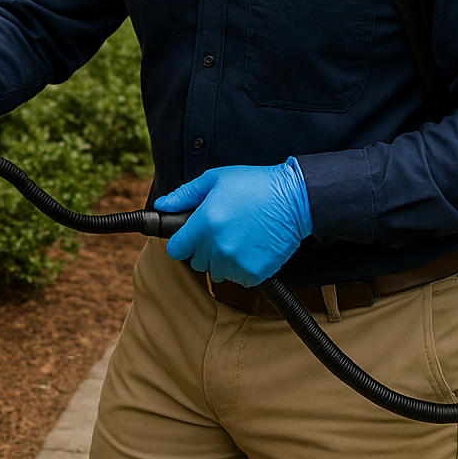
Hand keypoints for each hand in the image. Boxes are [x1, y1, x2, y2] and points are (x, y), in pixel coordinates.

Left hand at [156, 158, 312, 286]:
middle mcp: (217, 247)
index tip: (192, 236)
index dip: (183, 241)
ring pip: (217, 272)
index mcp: (204, 224)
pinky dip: (243, 267)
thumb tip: (162, 205)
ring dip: (223, 259)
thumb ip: (185, 195)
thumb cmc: (255, 185)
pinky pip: (238, 279)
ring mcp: (236, 263)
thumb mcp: (216, 179)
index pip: (176, 249)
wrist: (295, 199)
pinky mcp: (254, 273)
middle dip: (204, 248)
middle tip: (223, 229)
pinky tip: (252, 247)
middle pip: (196, 261)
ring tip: (240, 236)